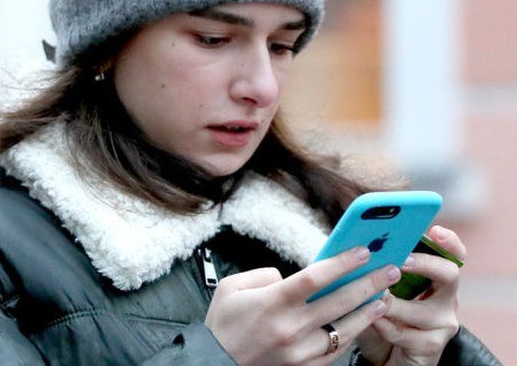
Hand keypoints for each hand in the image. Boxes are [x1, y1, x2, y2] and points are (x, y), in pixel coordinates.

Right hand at [205, 246, 399, 365]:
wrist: (215, 363)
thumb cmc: (224, 324)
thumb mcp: (231, 287)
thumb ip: (263, 275)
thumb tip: (290, 276)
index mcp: (272, 303)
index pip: (316, 277)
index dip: (343, 262)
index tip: (363, 251)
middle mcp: (290, 328)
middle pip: (339, 301)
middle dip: (368, 283)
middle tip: (389, 270)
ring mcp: (300, 351)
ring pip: (345, 329)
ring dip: (368, 311)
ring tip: (383, 297)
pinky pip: (336, 350)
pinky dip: (352, 334)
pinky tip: (361, 322)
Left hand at [355, 225, 464, 365]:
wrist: (384, 354)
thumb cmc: (379, 314)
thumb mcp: (376, 287)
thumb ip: (374, 268)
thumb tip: (355, 244)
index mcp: (435, 278)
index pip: (453, 255)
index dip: (449, 242)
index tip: (435, 231)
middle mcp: (446, 298)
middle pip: (449, 274)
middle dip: (424, 264)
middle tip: (401, 261)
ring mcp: (443, 323)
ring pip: (419, 309)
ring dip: (390, 304)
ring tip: (371, 298)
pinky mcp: (433, 345)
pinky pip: (404, 332)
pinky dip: (383, 325)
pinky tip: (371, 322)